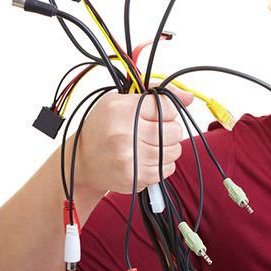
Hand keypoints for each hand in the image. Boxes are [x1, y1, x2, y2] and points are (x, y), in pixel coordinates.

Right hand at [72, 83, 194, 194]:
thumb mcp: (121, 100)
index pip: (168, 107)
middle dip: (169, 130)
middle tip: (153, 131)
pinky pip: (167, 169)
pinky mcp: (135, 178)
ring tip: (149, 145)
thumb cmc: (103, 127)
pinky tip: (146, 159)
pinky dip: (162, 164)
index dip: (167, 110)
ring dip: (167, 148)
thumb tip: (188, 97)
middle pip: (174, 130)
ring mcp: (130, 158)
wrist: (81, 162)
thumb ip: (155, 92)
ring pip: (174, 151)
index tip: (156, 114)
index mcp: (122, 110)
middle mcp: (125, 134)